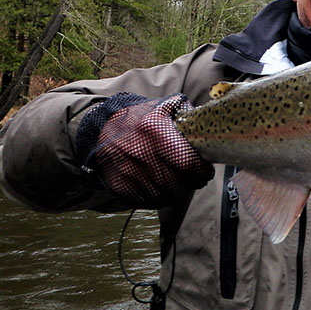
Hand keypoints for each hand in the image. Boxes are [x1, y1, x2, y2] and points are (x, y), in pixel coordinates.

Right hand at [77, 93, 213, 207]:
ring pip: (165, 196)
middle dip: (192, 184)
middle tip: (196, 179)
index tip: (206, 171)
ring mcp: (128, 172)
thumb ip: (187, 112)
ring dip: (177, 193)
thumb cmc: (141, 118)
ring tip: (181, 183)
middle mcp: (140, 153)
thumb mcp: (164, 107)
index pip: (188, 163)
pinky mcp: (120, 186)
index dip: (202, 171)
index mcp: (154, 130)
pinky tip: (164, 188)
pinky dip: (160, 198)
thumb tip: (208, 123)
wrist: (102, 129)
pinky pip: (148, 202)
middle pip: (178, 184)